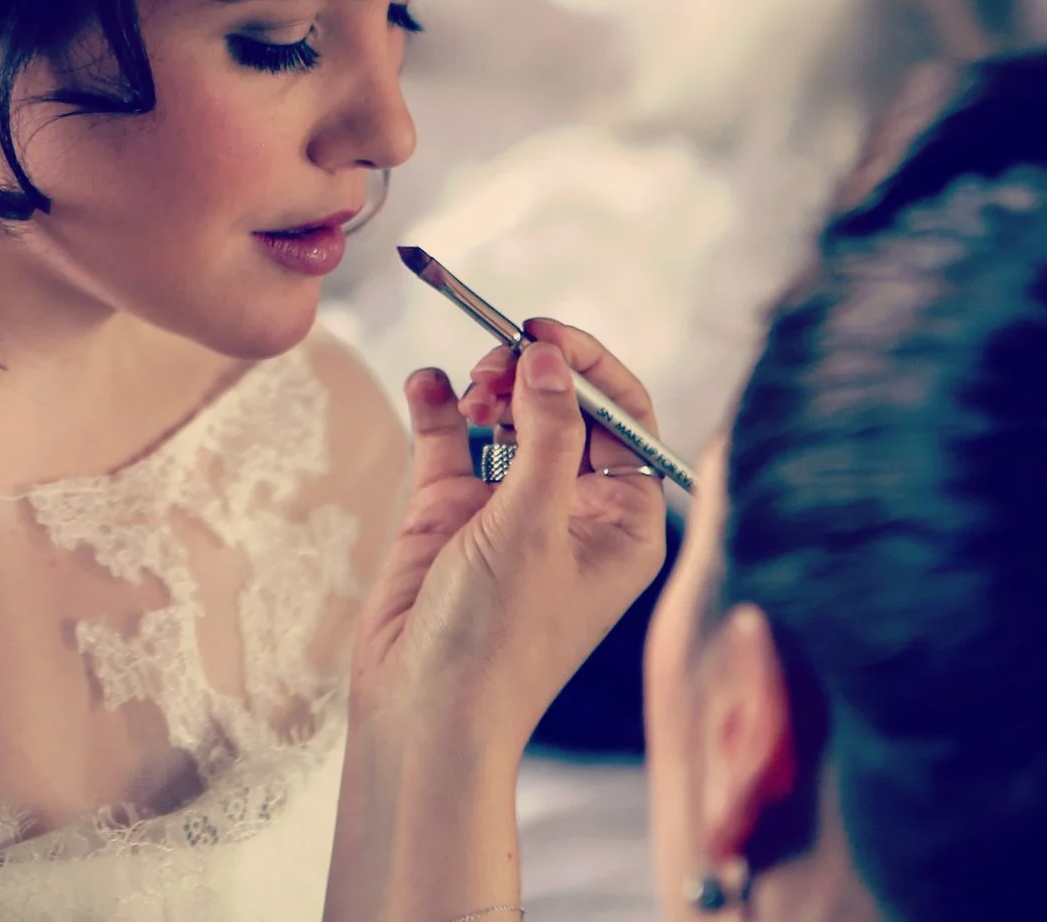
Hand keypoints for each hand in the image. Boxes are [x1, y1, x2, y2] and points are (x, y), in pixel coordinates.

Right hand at [351, 318, 670, 752]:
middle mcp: (572, 512)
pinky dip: (438, 406)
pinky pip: (450, 441)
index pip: (624, 421)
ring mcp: (510, 511)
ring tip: (467, 385)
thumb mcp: (533, 528)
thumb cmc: (498, 641)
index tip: (544, 335)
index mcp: (623, 525)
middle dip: (532, 374)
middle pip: (566, 410)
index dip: (589, 370)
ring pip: (508, 418)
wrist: (421, 710)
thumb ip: (546, 435)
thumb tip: (548, 358)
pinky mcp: (451, 515)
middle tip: (495, 358)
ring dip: (488, 387)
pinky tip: (426, 384)